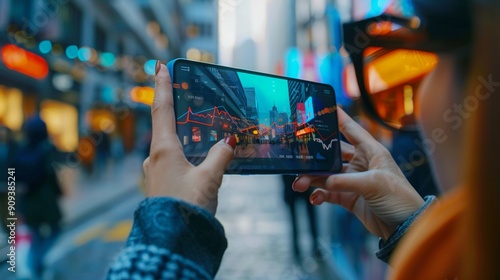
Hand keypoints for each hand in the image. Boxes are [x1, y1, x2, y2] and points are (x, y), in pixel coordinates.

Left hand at [142, 61, 235, 214]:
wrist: (171, 240)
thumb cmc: (187, 207)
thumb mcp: (209, 178)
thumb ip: (220, 156)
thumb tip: (230, 141)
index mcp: (163, 149)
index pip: (162, 109)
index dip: (163, 85)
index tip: (159, 66)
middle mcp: (155, 158)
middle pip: (164, 125)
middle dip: (174, 110)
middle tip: (183, 96)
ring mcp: (155, 172)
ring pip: (168, 145)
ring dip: (180, 135)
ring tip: (197, 133)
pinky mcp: (160, 185)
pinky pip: (171, 161)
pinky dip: (182, 154)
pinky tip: (196, 162)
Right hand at [293, 108, 423, 239]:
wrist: (405, 227)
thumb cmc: (399, 199)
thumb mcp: (373, 185)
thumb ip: (345, 181)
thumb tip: (322, 181)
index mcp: (371, 152)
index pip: (351, 129)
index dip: (337, 118)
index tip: (321, 108)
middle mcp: (361, 163)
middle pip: (332, 154)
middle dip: (315, 157)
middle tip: (299, 159)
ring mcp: (354, 180)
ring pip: (326, 175)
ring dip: (312, 178)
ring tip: (299, 184)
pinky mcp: (349, 197)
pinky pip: (328, 192)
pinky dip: (319, 195)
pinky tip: (314, 198)